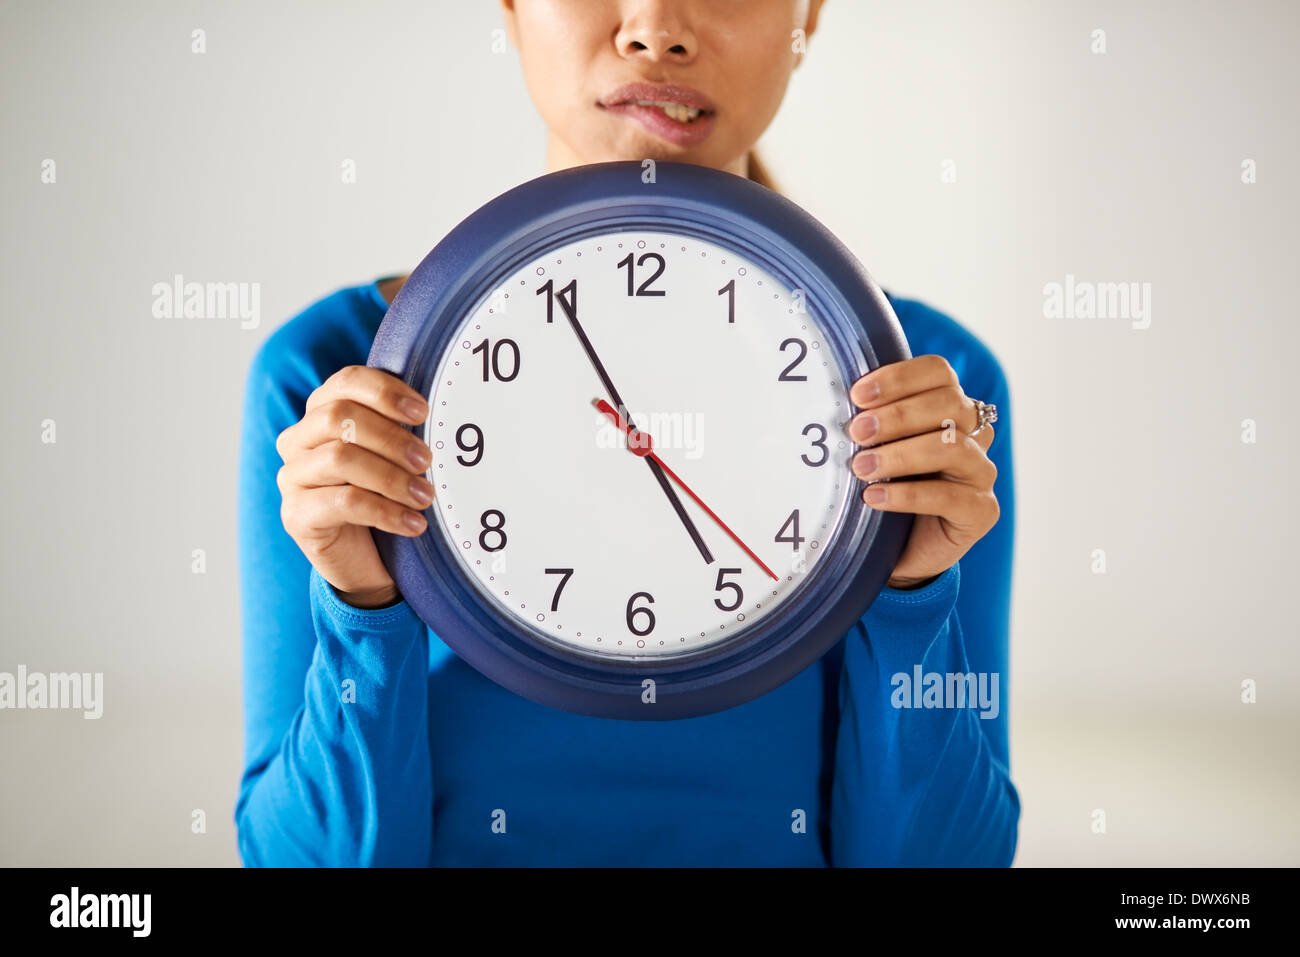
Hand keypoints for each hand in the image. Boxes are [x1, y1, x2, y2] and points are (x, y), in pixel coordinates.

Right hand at [275, 365, 433, 607]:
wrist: (366, 561)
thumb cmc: (383, 497)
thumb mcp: (393, 458)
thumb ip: (401, 430)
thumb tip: (434, 414)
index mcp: (322, 412)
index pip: (346, 382)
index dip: (385, 392)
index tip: (422, 412)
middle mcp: (298, 440)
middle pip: (339, 417)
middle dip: (391, 437)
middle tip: (426, 460)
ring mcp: (292, 477)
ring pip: (340, 458)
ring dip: (391, 477)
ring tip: (425, 496)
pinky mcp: (296, 514)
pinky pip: (343, 503)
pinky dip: (386, 511)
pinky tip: (414, 523)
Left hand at [847, 355, 998, 588]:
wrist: (896, 551)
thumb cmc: (884, 489)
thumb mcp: (874, 450)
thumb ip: (869, 424)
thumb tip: (834, 403)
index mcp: (949, 408)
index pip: (939, 373)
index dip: (900, 377)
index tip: (858, 395)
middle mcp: (973, 434)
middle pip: (950, 403)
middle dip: (898, 415)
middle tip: (856, 432)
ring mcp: (981, 472)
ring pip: (953, 446)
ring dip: (901, 454)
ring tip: (861, 469)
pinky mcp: (981, 510)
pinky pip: (950, 496)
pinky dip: (908, 495)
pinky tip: (874, 497)